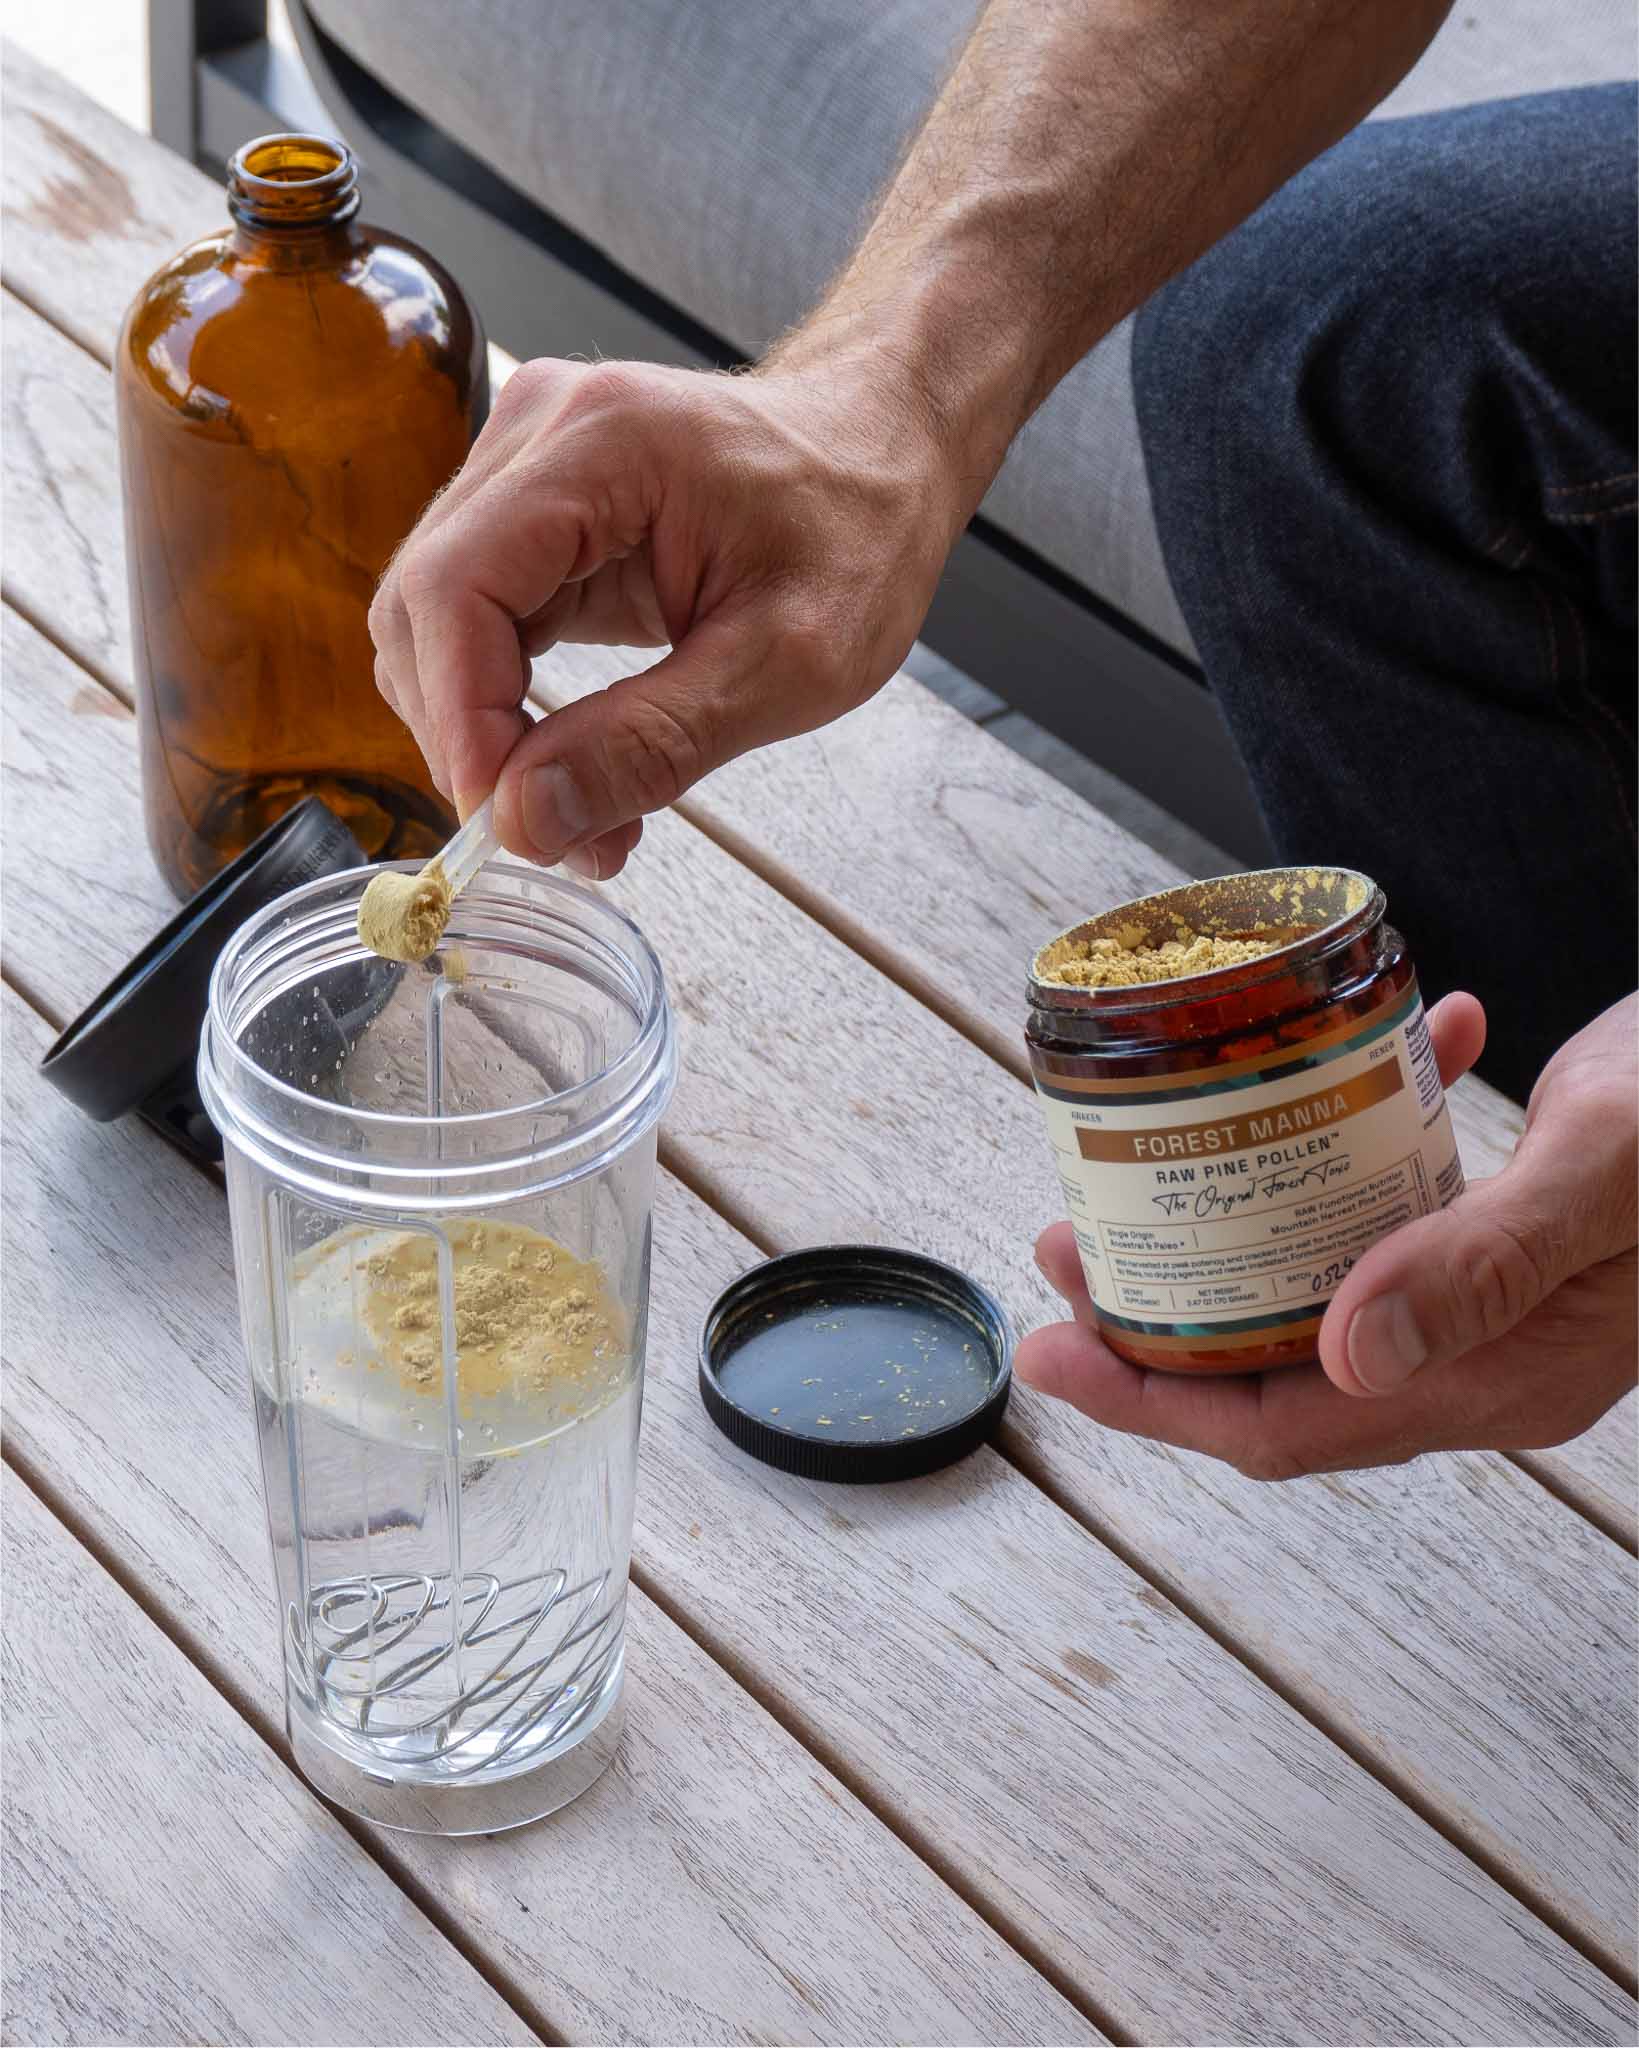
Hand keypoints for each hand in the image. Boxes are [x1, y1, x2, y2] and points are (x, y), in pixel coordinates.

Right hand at [369, 356, 966, 876]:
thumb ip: (651, 744)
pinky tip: (575, 762)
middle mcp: (541, 434)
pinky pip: (478, 621)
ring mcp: (527, 466)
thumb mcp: (787, 664)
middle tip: (556, 835)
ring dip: (485, 734)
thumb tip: (524, 820)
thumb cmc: (860, 530)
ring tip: (584, 812)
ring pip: (436, 623)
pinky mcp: (534, 510)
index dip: (460, 717)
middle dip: (471, 739)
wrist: (881, 453)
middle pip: (425, 606)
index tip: (502, 819)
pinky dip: (508, 707)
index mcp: (604, 444)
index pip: (457, 586)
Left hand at [1015, 993, 1637, 1478]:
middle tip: (1068, 1249)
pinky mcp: (1509, 1239)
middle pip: (1285, 1374)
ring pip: (1320, 1299)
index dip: (1158, 1403)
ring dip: (1229, 1249)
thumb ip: (1480, 1260)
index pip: (1293, 1429)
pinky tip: (1366, 1060)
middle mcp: (1491, 1357)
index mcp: (1508, 1374)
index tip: (1052, 1348)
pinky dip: (1355, 1150)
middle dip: (1164, 1329)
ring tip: (1138, 1186)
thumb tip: (1340, 1351)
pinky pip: (1399, 1216)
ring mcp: (1500, 1303)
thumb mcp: (1602, 1173)